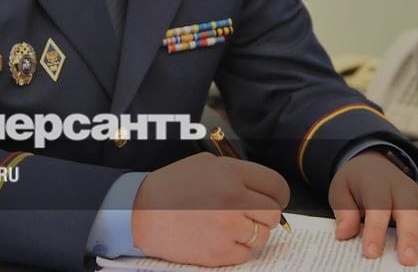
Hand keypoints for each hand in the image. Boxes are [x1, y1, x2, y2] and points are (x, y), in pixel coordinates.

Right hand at [131, 152, 289, 265]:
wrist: (139, 213)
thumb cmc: (172, 186)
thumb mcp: (206, 164)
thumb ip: (238, 174)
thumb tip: (266, 192)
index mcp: (230, 173)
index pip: (276, 186)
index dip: (277, 195)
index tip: (273, 200)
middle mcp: (232, 199)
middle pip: (273, 213)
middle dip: (265, 215)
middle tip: (250, 215)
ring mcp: (226, 227)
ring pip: (262, 236)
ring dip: (251, 233)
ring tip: (230, 227)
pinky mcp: (218, 252)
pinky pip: (245, 254)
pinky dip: (237, 249)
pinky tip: (220, 239)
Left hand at [328, 151, 417, 265]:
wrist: (372, 164)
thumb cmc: (358, 181)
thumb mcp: (341, 190)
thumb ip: (344, 211)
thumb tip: (344, 233)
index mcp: (376, 183)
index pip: (377, 206)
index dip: (375, 230)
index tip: (371, 252)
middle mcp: (400, 187)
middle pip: (409, 210)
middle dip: (409, 236)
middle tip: (407, 259)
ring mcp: (417, 194)